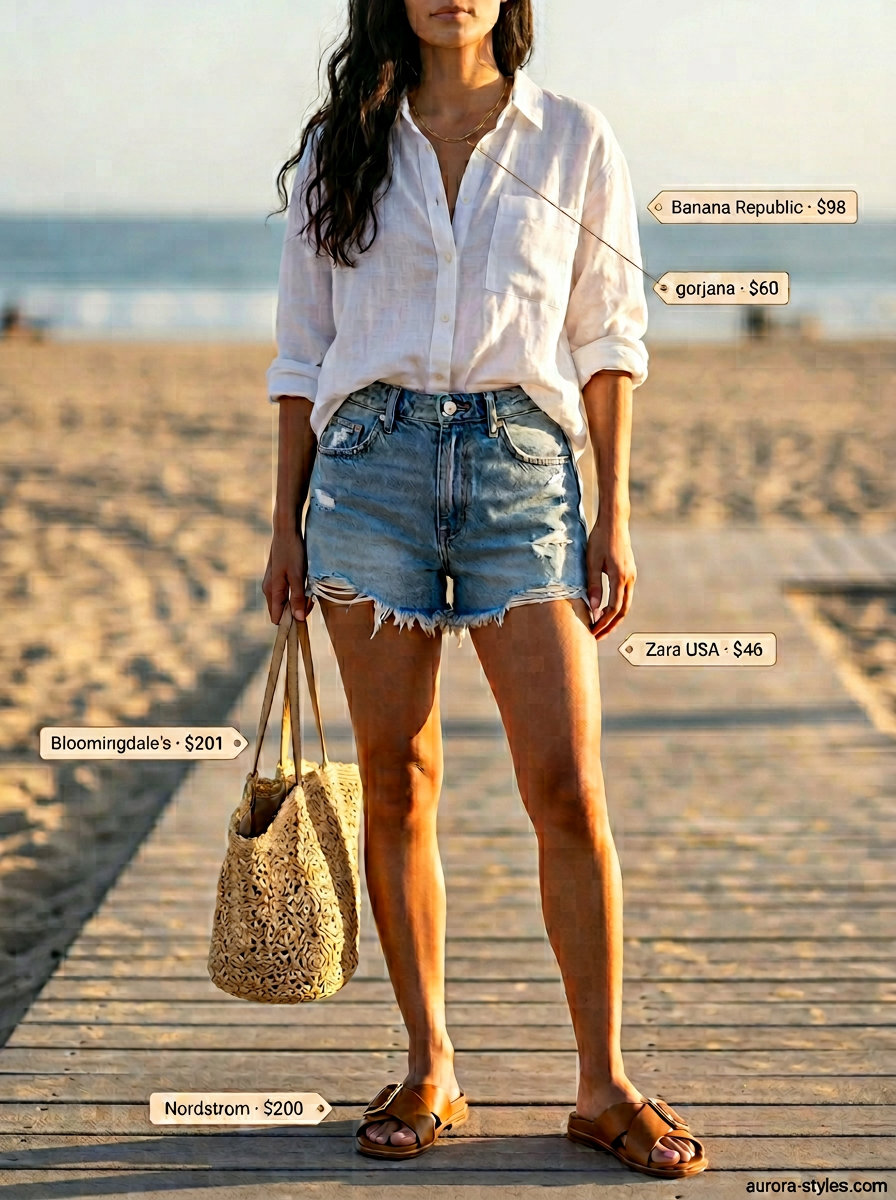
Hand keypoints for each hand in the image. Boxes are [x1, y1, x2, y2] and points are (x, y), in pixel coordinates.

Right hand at [262, 527, 315, 624]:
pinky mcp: (278, 577)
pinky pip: (287, 592)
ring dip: (299, 601)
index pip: (277, 618)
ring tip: (311, 594)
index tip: (304, 622)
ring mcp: (273, 583)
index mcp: (272, 591)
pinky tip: (307, 587)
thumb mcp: (297, 576)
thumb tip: (298, 619)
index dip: (290, 623)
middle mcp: (269, 589)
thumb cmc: (291, 552)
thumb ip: (297, 597)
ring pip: (286, 601)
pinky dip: (297, 592)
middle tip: (311, 604)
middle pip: (282, 611)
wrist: (286, 530)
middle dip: (296, 611)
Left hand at [585, 519, 635, 639]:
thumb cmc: (600, 539)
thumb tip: (594, 609)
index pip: (614, 608)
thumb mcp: (592, 562)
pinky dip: (617, 606)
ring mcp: (631, 575)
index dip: (604, 622)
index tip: (593, 631)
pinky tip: (606, 610)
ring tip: (601, 626)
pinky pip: (625, 594)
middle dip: (610, 625)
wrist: (614, 522)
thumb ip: (593, 585)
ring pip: (626, 603)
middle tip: (597, 636)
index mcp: (620, 576)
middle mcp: (629, 578)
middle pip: (623, 610)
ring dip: (614, 617)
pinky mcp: (629, 572)